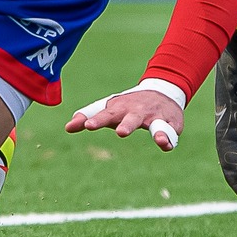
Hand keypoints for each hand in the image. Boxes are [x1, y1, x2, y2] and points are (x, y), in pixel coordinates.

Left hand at [66, 85, 185, 151]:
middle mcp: (134, 110)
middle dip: (118, 122)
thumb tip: (67, 127)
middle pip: (125, 117)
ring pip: (148, 123)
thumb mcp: (111, 109)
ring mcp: (152, 115)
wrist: (163, 91)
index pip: (104, 114)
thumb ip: (91, 116)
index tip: (85, 126)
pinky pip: (168, 131)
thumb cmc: (129, 105)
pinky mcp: (169, 122)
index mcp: (118, 108)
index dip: (95, 120)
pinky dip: (166, 137)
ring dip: (137, 127)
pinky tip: (164, 144)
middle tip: (111, 130)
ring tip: (128, 134)